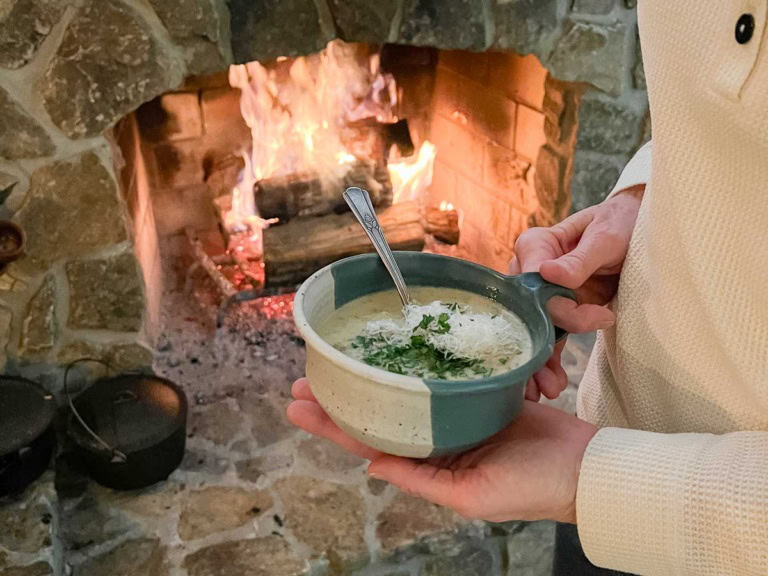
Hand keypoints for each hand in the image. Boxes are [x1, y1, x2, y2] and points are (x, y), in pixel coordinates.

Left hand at [288, 378, 596, 523]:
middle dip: (341, 397)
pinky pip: (439, 379)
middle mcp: (437, 439)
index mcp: (430, 465)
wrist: (583, 467)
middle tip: (304, 377)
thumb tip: (371, 466)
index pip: (369, 441)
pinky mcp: (478, 394)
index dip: (331, 424)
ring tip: (338, 359)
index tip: (297, 406)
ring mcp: (457, 414)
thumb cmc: (531, 488)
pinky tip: (394, 353)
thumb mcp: (473, 496)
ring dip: (372, 377)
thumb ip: (422, 481)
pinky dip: (414, 367)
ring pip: (404, 393)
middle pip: (379, 413)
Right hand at [509, 186, 643, 400]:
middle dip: (533, 346)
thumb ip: (579, 260)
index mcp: (535, 246)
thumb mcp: (605, 238)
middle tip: (543, 379)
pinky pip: (550, 335)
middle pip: (528, 312)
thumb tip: (547, 274)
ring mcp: (543, 293)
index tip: (590, 316)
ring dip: (539, 362)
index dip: (553, 306)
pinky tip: (551, 384)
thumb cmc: (620, 223)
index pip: (532, 283)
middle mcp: (532, 270)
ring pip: (535, 329)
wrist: (640, 229)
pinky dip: (550, 360)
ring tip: (546, 390)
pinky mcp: (559, 309)